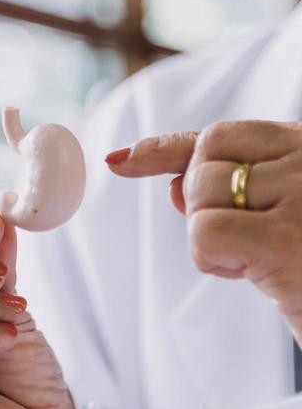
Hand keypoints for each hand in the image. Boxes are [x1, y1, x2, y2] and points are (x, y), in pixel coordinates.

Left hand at [106, 121, 301, 344]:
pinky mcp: (289, 241)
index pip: (225, 134)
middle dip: (201, 202)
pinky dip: (209, 258)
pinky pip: (206, 232)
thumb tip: (174, 184)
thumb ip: (240, 193)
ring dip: (209, 234)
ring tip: (255, 260)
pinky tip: (248, 274)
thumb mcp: (286, 219)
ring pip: (203, 192)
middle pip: (207, 157)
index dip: (169, 149)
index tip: (124, 160)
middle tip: (237, 242)